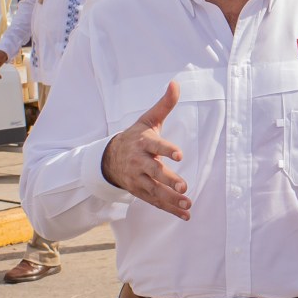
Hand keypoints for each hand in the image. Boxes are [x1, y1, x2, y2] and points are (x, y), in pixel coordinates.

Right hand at [100, 81, 190, 220]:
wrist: (109, 158)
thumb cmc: (135, 136)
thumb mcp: (148, 119)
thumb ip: (164, 104)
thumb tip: (176, 83)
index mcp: (143, 143)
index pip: (157, 146)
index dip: (168, 150)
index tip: (180, 154)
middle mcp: (140, 162)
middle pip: (155, 172)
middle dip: (169, 180)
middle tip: (184, 186)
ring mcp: (139, 179)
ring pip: (155, 190)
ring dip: (171, 199)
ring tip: (188, 203)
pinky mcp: (141, 192)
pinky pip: (156, 202)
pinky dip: (171, 210)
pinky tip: (186, 215)